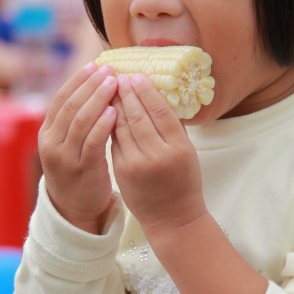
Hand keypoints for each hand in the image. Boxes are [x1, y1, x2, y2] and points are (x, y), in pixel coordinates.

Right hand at [38, 62, 117, 232]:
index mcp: (47, 132)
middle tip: (109, 70)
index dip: (78, 80)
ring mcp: (65, 157)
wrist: (74, 208)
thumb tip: (94, 84)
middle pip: (70, 106)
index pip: (61, 98)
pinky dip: (102, 125)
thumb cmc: (78, 169)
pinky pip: (92, 142)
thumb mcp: (69, 142)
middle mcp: (51, 143)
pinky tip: (114, 112)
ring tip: (114, 84)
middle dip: (90, 85)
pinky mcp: (81, 169)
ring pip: (80, 121)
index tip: (95, 64)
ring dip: (98, 99)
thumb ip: (76, 119)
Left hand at [110, 73, 205, 239]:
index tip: (136, 76)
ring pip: (122, 127)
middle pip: (138, 116)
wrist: (172, 218)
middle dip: (126, 93)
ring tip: (109, 88)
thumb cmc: (183, 181)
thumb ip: (172, 126)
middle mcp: (157, 155)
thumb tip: (154, 94)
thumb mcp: (187, 152)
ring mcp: (137, 164)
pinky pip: (114, 141)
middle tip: (118, 76)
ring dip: (114, 105)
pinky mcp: (122, 172)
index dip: (146, 91)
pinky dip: (109, 124)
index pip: (160, 111)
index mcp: (179, 148)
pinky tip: (106, 111)